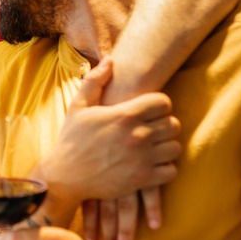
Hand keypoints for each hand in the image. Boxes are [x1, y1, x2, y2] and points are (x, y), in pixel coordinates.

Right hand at [40, 57, 180, 201]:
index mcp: (125, 115)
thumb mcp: (78, 106)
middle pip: (173, 124)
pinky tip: (151, 165)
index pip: (163, 102)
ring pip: (175, 147)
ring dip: (166, 147)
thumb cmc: (72, 139)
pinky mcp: (143, 179)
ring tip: (152, 147)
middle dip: (163, 125)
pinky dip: (164, 168)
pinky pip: (171, 170)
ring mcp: (142, 159)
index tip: (148, 111)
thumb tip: (111, 60)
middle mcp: (138, 135)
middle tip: (151, 129)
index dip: (158, 105)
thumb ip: (95, 80)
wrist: (65, 177)